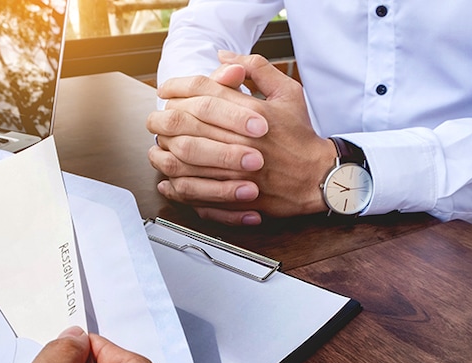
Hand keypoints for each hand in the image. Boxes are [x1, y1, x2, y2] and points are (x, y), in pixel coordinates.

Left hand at [150, 52, 335, 224]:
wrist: (317, 177)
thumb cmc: (300, 136)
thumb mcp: (287, 92)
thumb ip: (256, 69)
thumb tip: (223, 58)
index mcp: (251, 112)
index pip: (201, 91)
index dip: (177, 88)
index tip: (165, 90)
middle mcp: (240, 140)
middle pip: (184, 123)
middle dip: (161, 118)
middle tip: (155, 119)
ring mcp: (234, 170)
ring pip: (182, 158)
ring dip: (163, 152)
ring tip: (158, 148)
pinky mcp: (231, 196)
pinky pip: (193, 191)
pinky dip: (175, 185)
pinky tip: (168, 180)